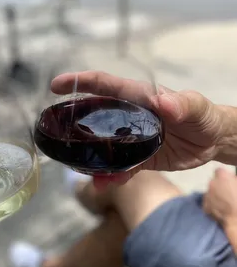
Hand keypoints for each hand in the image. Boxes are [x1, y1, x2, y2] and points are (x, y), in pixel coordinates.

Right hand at [51, 71, 222, 188]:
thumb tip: (163, 103)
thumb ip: (182, 104)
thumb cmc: (203, 116)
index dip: (79, 83)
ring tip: (84, 171)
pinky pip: (119, 167)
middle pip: (94, 116)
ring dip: (91, 158)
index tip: (56, 86)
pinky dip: (111, 175)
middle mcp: (127, 116)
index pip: (104, 85)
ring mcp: (130, 138)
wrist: (210, 142)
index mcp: (137, 97)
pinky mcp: (137, 157)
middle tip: (58, 135)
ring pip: (102, 146)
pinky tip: (106, 184)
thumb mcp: (196, 107)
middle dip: (74, 124)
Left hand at [203, 168, 236, 227]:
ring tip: (226, 204)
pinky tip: (222, 211)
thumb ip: (234, 180)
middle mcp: (211, 183)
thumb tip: (233, 179)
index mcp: (222, 176)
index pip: (219, 171)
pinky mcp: (205, 207)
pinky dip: (213, 206)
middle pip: (214, 182)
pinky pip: (208, 204)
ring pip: (210, 193)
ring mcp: (207, 195)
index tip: (230, 181)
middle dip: (220, 186)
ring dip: (216, 196)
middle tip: (229, 194)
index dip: (225, 176)